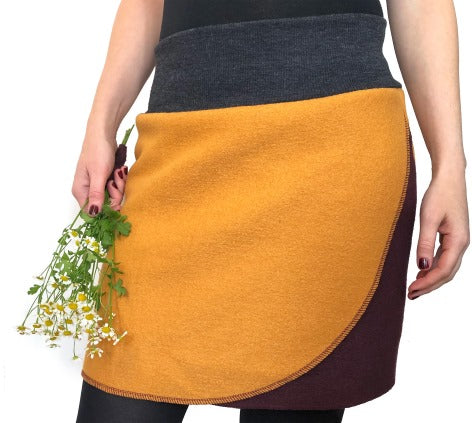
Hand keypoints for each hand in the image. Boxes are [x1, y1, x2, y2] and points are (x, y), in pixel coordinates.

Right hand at [71, 134, 127, 215]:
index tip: (116, 200)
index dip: (106, 209)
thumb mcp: (98, 174)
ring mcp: (97, 185)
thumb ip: (96, 194)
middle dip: (115, 193)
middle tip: (116, 178)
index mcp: (80, 191)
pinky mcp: (105, 179)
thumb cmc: (98, 151)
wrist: (104, 134)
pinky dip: (120, 180)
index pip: (92, 212)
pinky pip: (116, 187)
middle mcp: (87, 190)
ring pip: (113, 195)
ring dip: (119, 184)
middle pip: (106, 204)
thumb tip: (93, 213)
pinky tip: (119, 170)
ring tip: (117, 171)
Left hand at [408, 171, 469, 299]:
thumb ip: (425, 243)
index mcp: (458, 241)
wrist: (449, 179)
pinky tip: (421, 272)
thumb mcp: (428, 218)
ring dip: (431, 279)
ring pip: (447, 267)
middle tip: (410, 295)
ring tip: (414, 288)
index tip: (411, 290)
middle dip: (429, 286)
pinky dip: (433, 268)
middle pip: (447, 273)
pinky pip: (445, 258)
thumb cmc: (439, 195)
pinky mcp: (453, 237)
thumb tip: (422, 267)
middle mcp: (462, 244)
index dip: (427, 283)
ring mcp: (458, 241)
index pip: (443, 270)